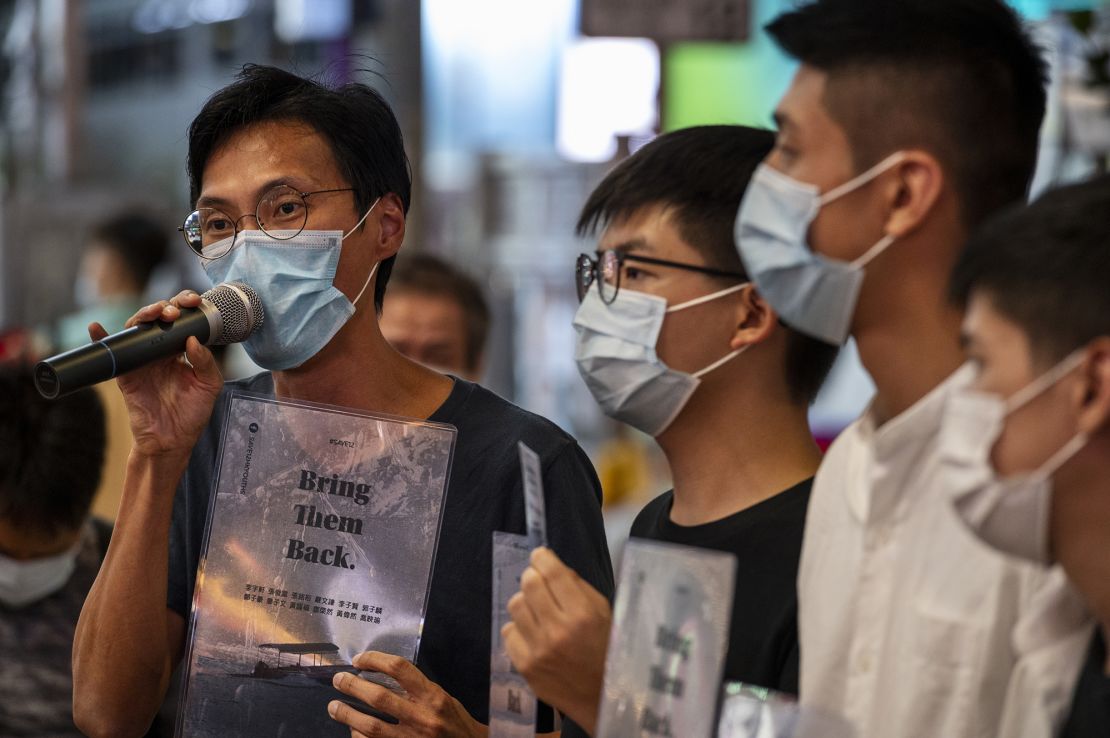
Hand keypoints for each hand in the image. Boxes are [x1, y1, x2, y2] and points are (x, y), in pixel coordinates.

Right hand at [91, 290, 222, 457]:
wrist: (171, 441)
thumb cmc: (192, 414)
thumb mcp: (209, 386)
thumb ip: (205, 363)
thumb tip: (193, 339)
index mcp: (182, 351)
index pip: (182, 321)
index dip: (186, 307)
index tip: (194, 303)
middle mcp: (160, 351)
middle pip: (158, 318)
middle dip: (166, 307)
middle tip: (174, 312)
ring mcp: (141, 360)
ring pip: (137, 329)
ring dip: (142, 316)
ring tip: (154, 314)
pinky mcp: (126, 373)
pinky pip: (112, 353)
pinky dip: (102, 338)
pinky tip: (97, 328)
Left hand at [329, 652, 486, 737]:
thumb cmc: (455, 723)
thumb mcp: (443, 698)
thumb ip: (417, 689)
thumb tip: (383, 677)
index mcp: (433, 696)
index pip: (399, 669)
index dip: (375, 660)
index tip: (360, 660)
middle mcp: (421, 717)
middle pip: (378, 697)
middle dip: (353, 686)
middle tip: (339, 679)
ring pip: (370, 725)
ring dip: (347, 714)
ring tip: (334, 707)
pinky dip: (358, 736)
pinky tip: (352, 730)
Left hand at [501, 546, 610, 734]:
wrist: (601, 698)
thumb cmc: (607, 649)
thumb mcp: (605, 613)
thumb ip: (579, 588)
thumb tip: (552, 566)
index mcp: (583, 614)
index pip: (552, 573)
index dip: (542, 558)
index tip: (539, 556)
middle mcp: (558, 630)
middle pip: (529, 584)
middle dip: (532, 576)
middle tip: (538, 581)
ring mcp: (538, 650)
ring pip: (515, 605)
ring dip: (525, 602)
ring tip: (537, 610)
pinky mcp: (524, 666)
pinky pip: (508, 631)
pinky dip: (519, 627)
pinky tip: (532, 633)